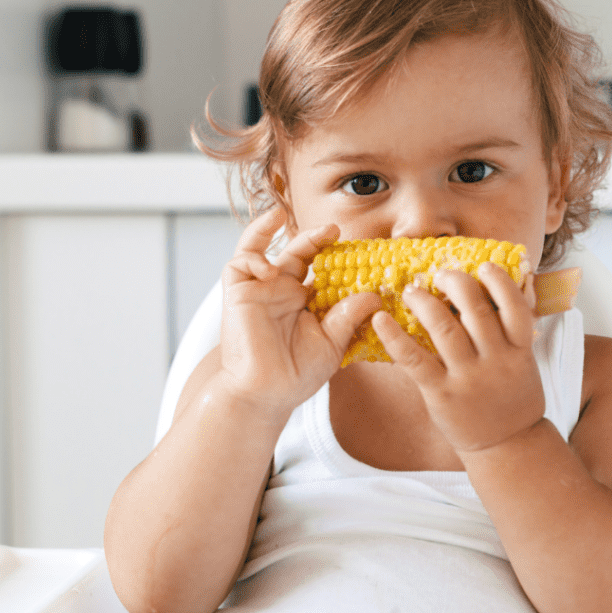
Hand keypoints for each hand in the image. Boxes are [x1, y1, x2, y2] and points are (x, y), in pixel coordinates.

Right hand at [218, 207, 381, 417]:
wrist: (265, 395)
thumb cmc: (295, 375)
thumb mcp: (331, 343)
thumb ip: (349, 317)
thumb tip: (374, 296)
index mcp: (303, 300)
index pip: (318, 267)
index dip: (333, 253)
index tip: (356, 247)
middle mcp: (280, 290)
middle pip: (295, 252)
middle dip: (312, 237)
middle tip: (333, 229)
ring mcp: (258, 290)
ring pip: (257, 248)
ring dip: (266, 229)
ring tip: (280, 217)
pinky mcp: (237, 294)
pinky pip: (240, 264)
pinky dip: (253, 257)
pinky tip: (269, 269)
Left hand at [372, 262, 545, 456]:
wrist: (506, 445)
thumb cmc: (510, 396)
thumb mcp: (522, 362)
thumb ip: (509, 331)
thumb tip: (494, 289)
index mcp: (519, 350)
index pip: (515, 306)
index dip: (499, 282)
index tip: (484, 266)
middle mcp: (496, 361)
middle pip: (476, 309)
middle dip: (455, 282)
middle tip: (440, 273)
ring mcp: (468, 378)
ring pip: (444, 328)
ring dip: (424, 301)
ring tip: (411, 290)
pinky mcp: (441, 393)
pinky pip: (414, 359)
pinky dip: (394, 336)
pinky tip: (380, 319)